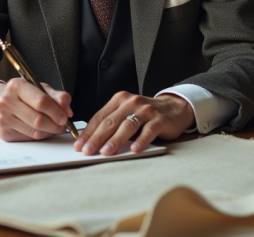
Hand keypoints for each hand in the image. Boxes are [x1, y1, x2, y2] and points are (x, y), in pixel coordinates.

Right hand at [0, 79, 72, 141]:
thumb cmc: (21, 94)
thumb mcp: (40, 88)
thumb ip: (58, 97)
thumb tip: (68, 111)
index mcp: (17, 86)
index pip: (41, 102)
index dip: (56, 112)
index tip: (65, 116)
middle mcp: (7, 101)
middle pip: (38, 119)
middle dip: (55, 125)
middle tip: (62, 124)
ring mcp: (3, 118)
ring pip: (35, 132)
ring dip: (49, 132)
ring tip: (54, 127)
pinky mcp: (4, 132)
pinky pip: (29, 138)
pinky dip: (40, 136)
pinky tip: (42, 130)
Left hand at [73, 92, 193, 155]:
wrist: (174, 107)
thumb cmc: (146, 114)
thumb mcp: (127, 113)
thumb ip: (112, 122)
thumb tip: (91, 140)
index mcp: (119, 100)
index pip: (100, 117)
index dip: (88, 132)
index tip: (79, 145)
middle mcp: (131, 102)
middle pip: (111, 122)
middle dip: (97, 138)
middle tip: (87, 151)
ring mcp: (146, 110)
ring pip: (127, 126)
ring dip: (115, 140)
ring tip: (105, 152)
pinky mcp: (159, 119)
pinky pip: (148, 131)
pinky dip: (141, 140)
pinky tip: (134, 149)